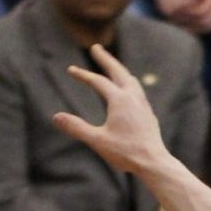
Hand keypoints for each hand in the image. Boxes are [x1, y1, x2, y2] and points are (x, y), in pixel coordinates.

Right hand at [54, 44, 170, 176]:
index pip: (98, 81)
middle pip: (118, 71)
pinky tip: (128, 92)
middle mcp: (133, 97)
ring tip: (112, 66)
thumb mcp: (97, 141)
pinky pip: (137, 91)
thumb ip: (77, 127)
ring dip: (119, 70)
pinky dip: (128, 83)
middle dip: (106, 58)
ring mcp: (143, 105)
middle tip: (96, 47)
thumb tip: (56, 117)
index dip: (83, 75)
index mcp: (119, 100)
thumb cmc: (126, 153)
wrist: (154, 163)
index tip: (70, 70)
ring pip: (130, 80)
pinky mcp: (148, 114)